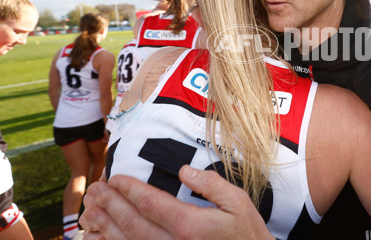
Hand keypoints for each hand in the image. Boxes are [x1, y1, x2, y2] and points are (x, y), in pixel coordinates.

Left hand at [80, 165, 273, 239]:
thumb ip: (210, 185)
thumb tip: (183, 171)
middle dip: (112, 205)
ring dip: (107, 226)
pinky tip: (100, 238)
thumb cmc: (246, 233)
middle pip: (134, 224)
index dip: (130, 190)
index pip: (151, 204)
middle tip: (96, 189)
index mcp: (190, 226)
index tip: (116, 177)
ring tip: (92, 210)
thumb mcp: (238, 202)